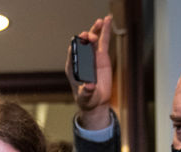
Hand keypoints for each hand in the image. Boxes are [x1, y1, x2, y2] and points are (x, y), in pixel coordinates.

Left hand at [65, 14, 113, 129]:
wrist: (96, 101)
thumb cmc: (87, 99)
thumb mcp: (86, 97)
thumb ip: (87, 92)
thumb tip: (90, 86)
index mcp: (73, 68)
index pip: (72, 53)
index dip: (76, 46)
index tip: (81, 41)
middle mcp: (81, 59)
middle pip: (83, 45)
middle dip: (86, 38)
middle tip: (91, 36)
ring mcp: (91, 56)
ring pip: (93, 40)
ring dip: (95, 30)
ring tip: (101, 21)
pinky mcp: (101, 56)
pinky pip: (103, 41)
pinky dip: (105, 31)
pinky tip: (107, 20)